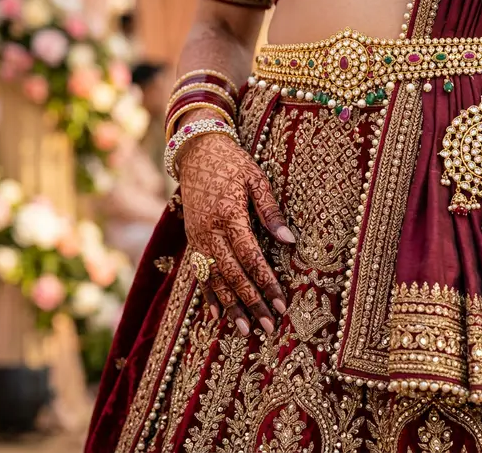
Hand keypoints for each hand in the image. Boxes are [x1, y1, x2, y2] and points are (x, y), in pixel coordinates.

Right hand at [178, 132, 294, 335]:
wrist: (196, 151)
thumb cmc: (232, 163)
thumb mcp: (257, 180)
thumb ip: (271, 212)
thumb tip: (290, 241)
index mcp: (229, 216)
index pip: (251, 259)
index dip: (266, 284)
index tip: (281, 304)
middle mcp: (209, 232)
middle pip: (233, 276)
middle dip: (252, 303)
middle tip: (268, 327)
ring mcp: (197, 238)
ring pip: (215, 280)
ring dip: (231, 307)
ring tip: (245, 330)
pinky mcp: (191, 241)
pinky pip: (199, 274)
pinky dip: (209, 295)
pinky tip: (217, 315)